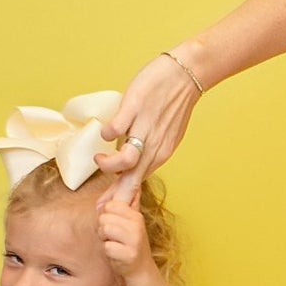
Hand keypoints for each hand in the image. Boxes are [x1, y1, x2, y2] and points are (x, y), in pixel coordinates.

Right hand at [96, 53, 202, 201]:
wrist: (186, 74)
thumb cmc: (171, 105)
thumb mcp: (163, 136)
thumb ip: (146, 152)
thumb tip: (124, 164)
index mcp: (159, 154)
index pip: (136, 184)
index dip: (121, 200)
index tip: (105, 211)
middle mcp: (154, 146)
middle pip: (131, 180)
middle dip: (114, 196)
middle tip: (99, 204)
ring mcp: (145, 127)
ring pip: (126, 160)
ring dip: (108, 164)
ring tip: (99, 159)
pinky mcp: (135, 107)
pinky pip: (117, 128)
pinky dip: (108, 133)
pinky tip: (106, 132)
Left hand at [97, 187, 151, 279]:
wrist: (141, 270)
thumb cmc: (131, 244)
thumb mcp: (132, 222)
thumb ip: (129, 203)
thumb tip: (131, 181)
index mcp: (136, 215)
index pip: (109, 205)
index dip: (106, 216)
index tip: (115, 225)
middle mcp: (137, 225)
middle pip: (104, 217)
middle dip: (104, 229)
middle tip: (115, 237)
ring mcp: (134, 240)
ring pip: (104, 230)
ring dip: (105, 240)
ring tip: (116, 245)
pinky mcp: (128, 254)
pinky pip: (106, 247)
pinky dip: (108, 252)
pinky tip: (118, 254)